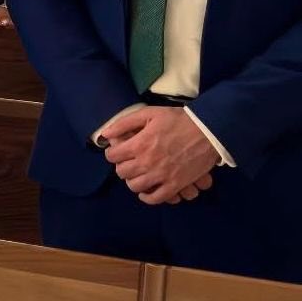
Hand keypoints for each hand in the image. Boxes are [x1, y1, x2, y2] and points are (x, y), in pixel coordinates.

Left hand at [102, 106, 218, 205]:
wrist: (207, 130)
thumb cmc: (176, 119)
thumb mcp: (148, 113)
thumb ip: (124, 123)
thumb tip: (106, 134)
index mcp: (139, 144)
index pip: (113, 156)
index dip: (111, 153)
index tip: (116, 151)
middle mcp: (147, 163)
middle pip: (122, 173)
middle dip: (121, 166)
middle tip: (127, 161)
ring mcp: (162, 176)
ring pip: (135, 187)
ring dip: (132, 180)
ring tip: (136, 174)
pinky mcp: (176, 185)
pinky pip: (156, 199)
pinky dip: (147, 197)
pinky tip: (145, 191)